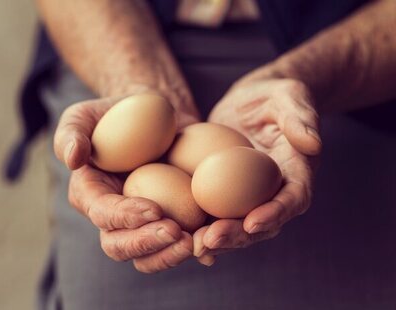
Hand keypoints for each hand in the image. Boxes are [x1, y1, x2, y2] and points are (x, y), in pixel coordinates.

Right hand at [54, 92, 199, 272]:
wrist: (155, 115)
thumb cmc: (116, 114)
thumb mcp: (86, 115)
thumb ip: (72, 132)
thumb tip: (73, 159)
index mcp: (91, 195)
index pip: (103, 214)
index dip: (125, 217)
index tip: (154, 209)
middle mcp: (114, 216)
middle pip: (121, 246)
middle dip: (147, 244)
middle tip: (177, 233)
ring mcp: (142, 222)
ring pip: (150, 254)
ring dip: (171, 254)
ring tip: (196, 242)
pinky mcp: (170, 218)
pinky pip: (177, 243)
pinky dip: (194, 249)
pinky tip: (210, 245)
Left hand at [194, 78, 320, 265]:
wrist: (252, 100)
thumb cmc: (275, 96)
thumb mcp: (290, 97)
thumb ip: (300, 118)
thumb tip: (313, 144)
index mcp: (296, 171)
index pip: (293, 198)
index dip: (276, 213)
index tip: (253, 222)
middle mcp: (274, 190)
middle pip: (263, 222)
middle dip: (238, 235)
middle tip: (211, 240)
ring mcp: (249, 194)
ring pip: (237, 225)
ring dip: (218, 238)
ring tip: (193, 244)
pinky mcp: (227, 191)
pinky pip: (217, 213)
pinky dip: (202, 226)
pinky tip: (182, 234)